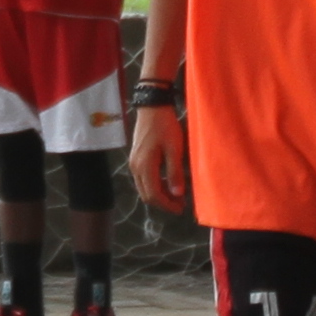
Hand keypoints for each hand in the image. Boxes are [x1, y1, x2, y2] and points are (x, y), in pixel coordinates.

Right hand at [132, 97, 190, 216]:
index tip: (181, 208)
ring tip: (176, 195)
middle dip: (163, 203)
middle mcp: (136, 167)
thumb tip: (177, 194)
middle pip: (147, 195)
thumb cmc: (165, 126)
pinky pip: (143, 179)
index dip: (167, 205)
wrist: (152, 107)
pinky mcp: (136, 158)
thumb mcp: (175, 149)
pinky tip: (167, 183)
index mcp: (145, 166)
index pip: (154, 195)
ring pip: (144, 188)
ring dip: (159, 195)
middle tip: (180, 204)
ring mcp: (134, 163)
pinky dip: (155, 186)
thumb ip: (175, 172)